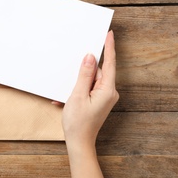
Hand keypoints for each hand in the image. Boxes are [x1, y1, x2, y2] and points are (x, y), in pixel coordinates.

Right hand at [62, 30, 118, 147]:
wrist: (79, 142)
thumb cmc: (78, 122)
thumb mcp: (78, 95)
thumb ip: (84, 74)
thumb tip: (90, 57)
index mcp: (107, 90)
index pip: (109, 63)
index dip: (109, 48)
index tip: (109, 34)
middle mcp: (109, 93)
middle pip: (98, 72)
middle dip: (85, 70)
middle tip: (73, 70)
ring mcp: (105, 97)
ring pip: (92, 80)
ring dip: (78, 83)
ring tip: (68, 95)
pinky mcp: (99, 101)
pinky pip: (89, 89)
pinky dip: (78, 91)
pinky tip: (68, 100)